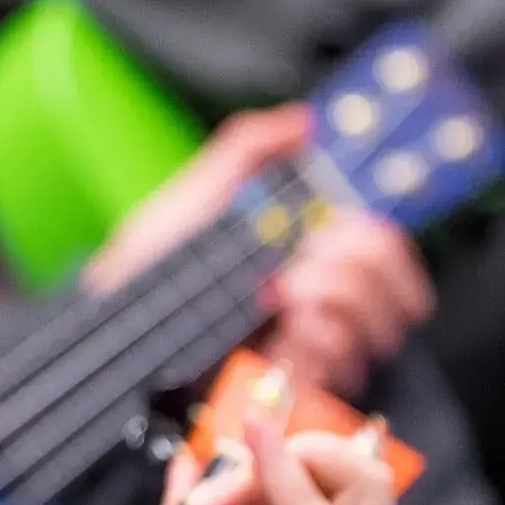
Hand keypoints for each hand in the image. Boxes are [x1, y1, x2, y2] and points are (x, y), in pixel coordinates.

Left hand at [82, 106, 433, 394]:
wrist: (111, 311)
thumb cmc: (149, 255)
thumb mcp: (198, 189)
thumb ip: (251, 146)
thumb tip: (304, 121)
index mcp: (307, 251)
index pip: (385, 249)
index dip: (383, 240)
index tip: (346, 227)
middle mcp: (318, 301)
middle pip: (393, 289)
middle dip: (356, 266)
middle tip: (303, 261)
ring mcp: (306, 345)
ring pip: (373, 328)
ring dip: (333, 300)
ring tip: (278, 292)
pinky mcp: (288, 383)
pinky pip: (337, 366)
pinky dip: (316, 342)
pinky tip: (279, 330)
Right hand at [166, 414, 397, 504]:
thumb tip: (187, 469)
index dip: (274, 462)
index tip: (246, 424)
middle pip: (362, 480)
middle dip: (298, 456)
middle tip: (233, 476)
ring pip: (363, 489)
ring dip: (307, 466)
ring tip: (242, 480)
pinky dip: (309, 486)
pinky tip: (260, 495)